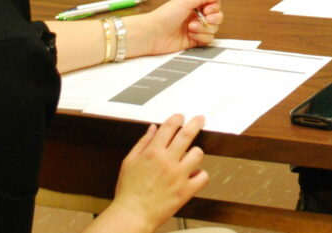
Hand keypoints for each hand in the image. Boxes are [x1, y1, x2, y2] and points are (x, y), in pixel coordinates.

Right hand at [100, 114, 208, 230]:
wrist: (133, 214)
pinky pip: (203, 176)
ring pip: (198, 154)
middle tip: (200, 119)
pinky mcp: (186, 190)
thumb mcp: (129, 162)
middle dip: (196, 123)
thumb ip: (143, 143)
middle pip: (187, 135)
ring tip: (192, 154)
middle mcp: (167, 162)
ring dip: (196, 152)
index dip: (177, 119)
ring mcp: (179, 176)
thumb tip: (153, 128)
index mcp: (152, 153)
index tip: (180, 117)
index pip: (169, 127)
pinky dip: (200, 174)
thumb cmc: (129, 191)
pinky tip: (194, 174)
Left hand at [132, 0, 223, 56]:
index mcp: (194, 5)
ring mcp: (196, 29)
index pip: (214, 4)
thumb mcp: (185, 0)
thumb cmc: (164, 16)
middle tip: (205, 17)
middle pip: (217, 17)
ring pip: (214, 29)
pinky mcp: (195, 40)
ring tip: (190, 27)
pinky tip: (191, 34)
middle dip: (213, 18)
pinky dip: (201, 37)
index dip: (214, 7)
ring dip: (203, 28)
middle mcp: (196, 16)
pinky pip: (208, 40)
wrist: (154, 34)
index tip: (207, 8)